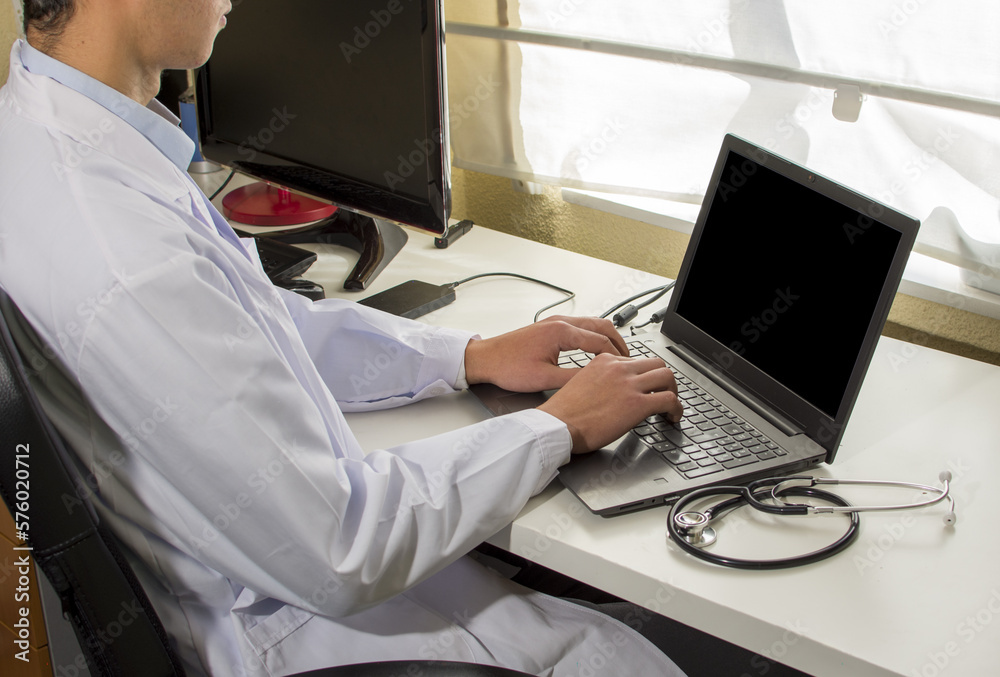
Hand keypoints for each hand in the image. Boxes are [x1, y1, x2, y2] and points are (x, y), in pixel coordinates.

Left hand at [464, 316, 628, 392]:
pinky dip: (594, 335)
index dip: (617, 357)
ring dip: (607, 337)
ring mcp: (554, 322)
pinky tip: (595, 349)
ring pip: (591, 323)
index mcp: (561, 332)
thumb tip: (596, 380)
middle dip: (618, 342)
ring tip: (617, 354)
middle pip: (601, 326)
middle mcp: (560, 322)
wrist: (485, 358)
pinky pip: (580, 326)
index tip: (627, 368)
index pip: (600, 342)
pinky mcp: (549, 326)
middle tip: (629, 359)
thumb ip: (574, 378)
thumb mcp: (544, 379)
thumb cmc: (508, 367)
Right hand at [538, 354, 681, 453]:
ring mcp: (629, 385)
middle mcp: (618, 368)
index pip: (635, 361)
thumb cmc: (563, 412)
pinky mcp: (637, 404)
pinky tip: (673, 417)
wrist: (557, 425)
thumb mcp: (580, 383)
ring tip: (671, 405)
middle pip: (656, 364)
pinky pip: (669, 400)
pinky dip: (676, 408)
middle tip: (664, 392)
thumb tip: (613, 392)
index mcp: (604, 361)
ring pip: (667, 377)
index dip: (644, 375)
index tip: (645, 386)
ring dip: (673, 391)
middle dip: (664, 379)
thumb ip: (600, 381)